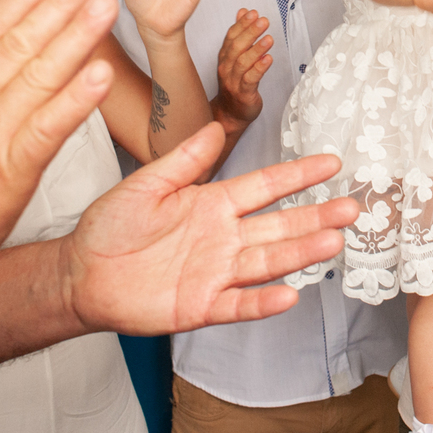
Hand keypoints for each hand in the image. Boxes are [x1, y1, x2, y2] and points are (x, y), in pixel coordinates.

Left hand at [64, 123, 357, 334]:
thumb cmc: (110, 227)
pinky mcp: (201, 306)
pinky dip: (263, 301)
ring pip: (268, 261)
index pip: (265, 186)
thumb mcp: (146, 184)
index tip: (331, 163)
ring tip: (333, 242)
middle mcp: (223, 237)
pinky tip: (290, 294)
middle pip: (279, 225)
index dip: (298, 175)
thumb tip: (215, 127)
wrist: (81, 273)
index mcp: (213, 203)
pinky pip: (239, 304)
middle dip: (316, 216)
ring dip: (300, 253)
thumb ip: (184, 160)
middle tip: (351, 208)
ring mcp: (216, 273)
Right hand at [212, 9, 272, 134]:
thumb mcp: (236, 57)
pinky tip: (268, 59)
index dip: (241, 24)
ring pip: (243, 62)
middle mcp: (226, 68)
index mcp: (225, 57)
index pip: (231, 37)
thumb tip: (243, 11)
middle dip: (250, 32)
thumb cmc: (236, 83)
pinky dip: (259, 68)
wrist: (231, 113)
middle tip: (263, 21)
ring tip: (269, 38)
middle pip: (236, 47)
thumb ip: (240, 34)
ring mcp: (233, 81)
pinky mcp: (243, 93)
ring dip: (256, 49)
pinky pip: (250, 79)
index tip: (253, 13)